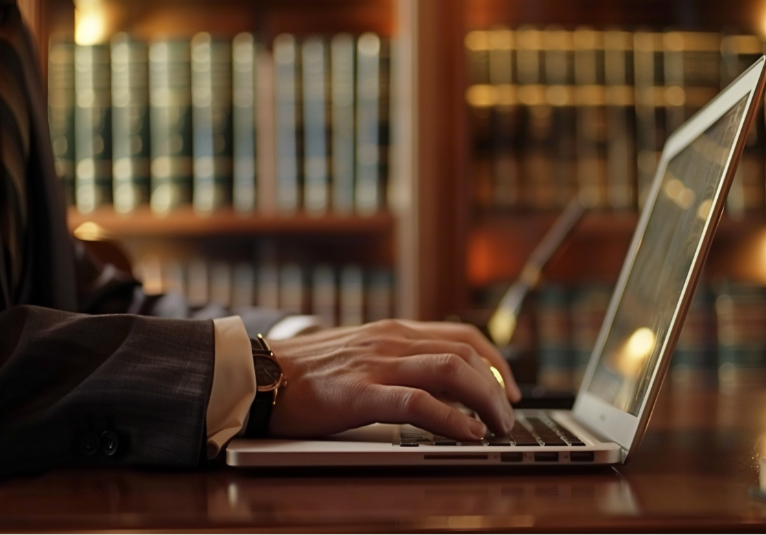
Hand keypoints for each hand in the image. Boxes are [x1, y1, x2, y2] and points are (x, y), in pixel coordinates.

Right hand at [265, 319, 521, 439]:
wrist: (256, 372)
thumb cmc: (306, 372)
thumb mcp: (361, 355)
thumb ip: (397, 363)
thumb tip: (442, 388)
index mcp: (394, 331)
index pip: (462, 335)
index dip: (495, 361)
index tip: (509, 388)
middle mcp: (391, 340)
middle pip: (466, 353)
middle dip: (498, 386)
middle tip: (508, 417)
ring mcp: (376, 364)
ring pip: (452, 371)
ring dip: (485, 400)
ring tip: (497, 427)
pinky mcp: (359, 393)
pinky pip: (418, 402)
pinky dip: (452, 418)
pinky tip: (467, 434)